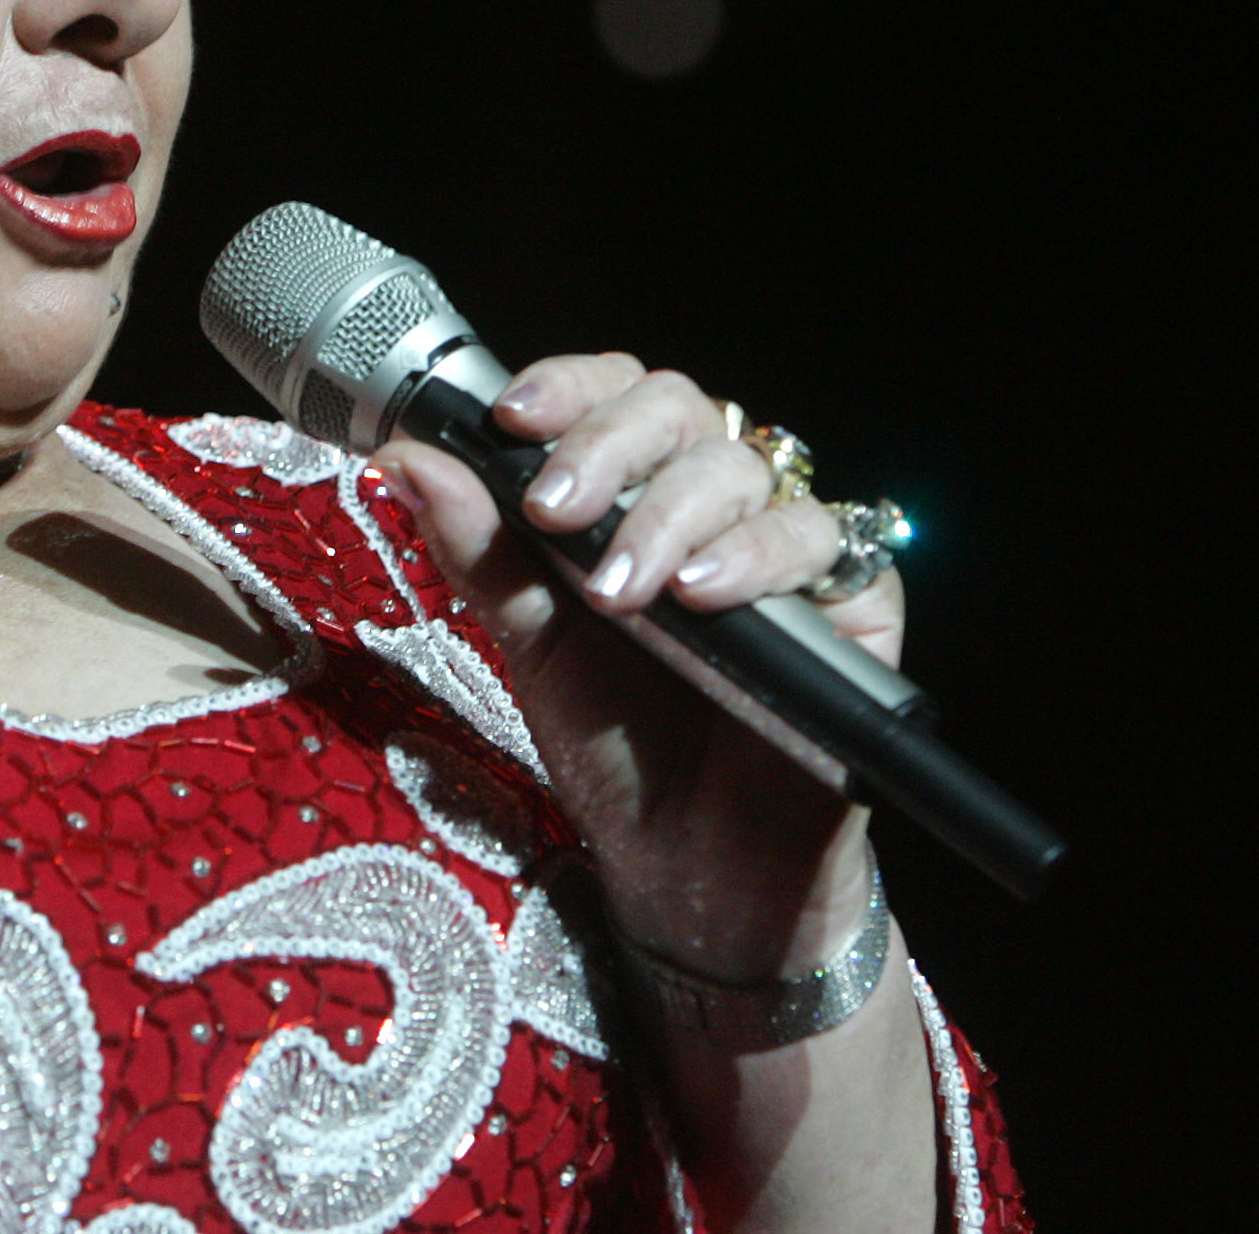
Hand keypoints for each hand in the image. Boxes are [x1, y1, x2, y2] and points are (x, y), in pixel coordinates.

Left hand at [370, 355, 903, 982]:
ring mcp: (785, 549)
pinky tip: (703, 594)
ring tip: (617, 588)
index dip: (569, 387)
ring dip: (667, 514)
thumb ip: (478, 549)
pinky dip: (757, 556)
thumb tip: (402, 458)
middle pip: (680, 408)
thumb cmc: (616, 747)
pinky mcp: (856, 604)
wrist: (690, 872)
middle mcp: (710, 504)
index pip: (613, 393)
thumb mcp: (530, 645)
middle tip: (553, 508)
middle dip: (608, 445)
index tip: (511, 418)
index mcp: (631, 493)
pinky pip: (825, 542)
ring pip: (743, 467)